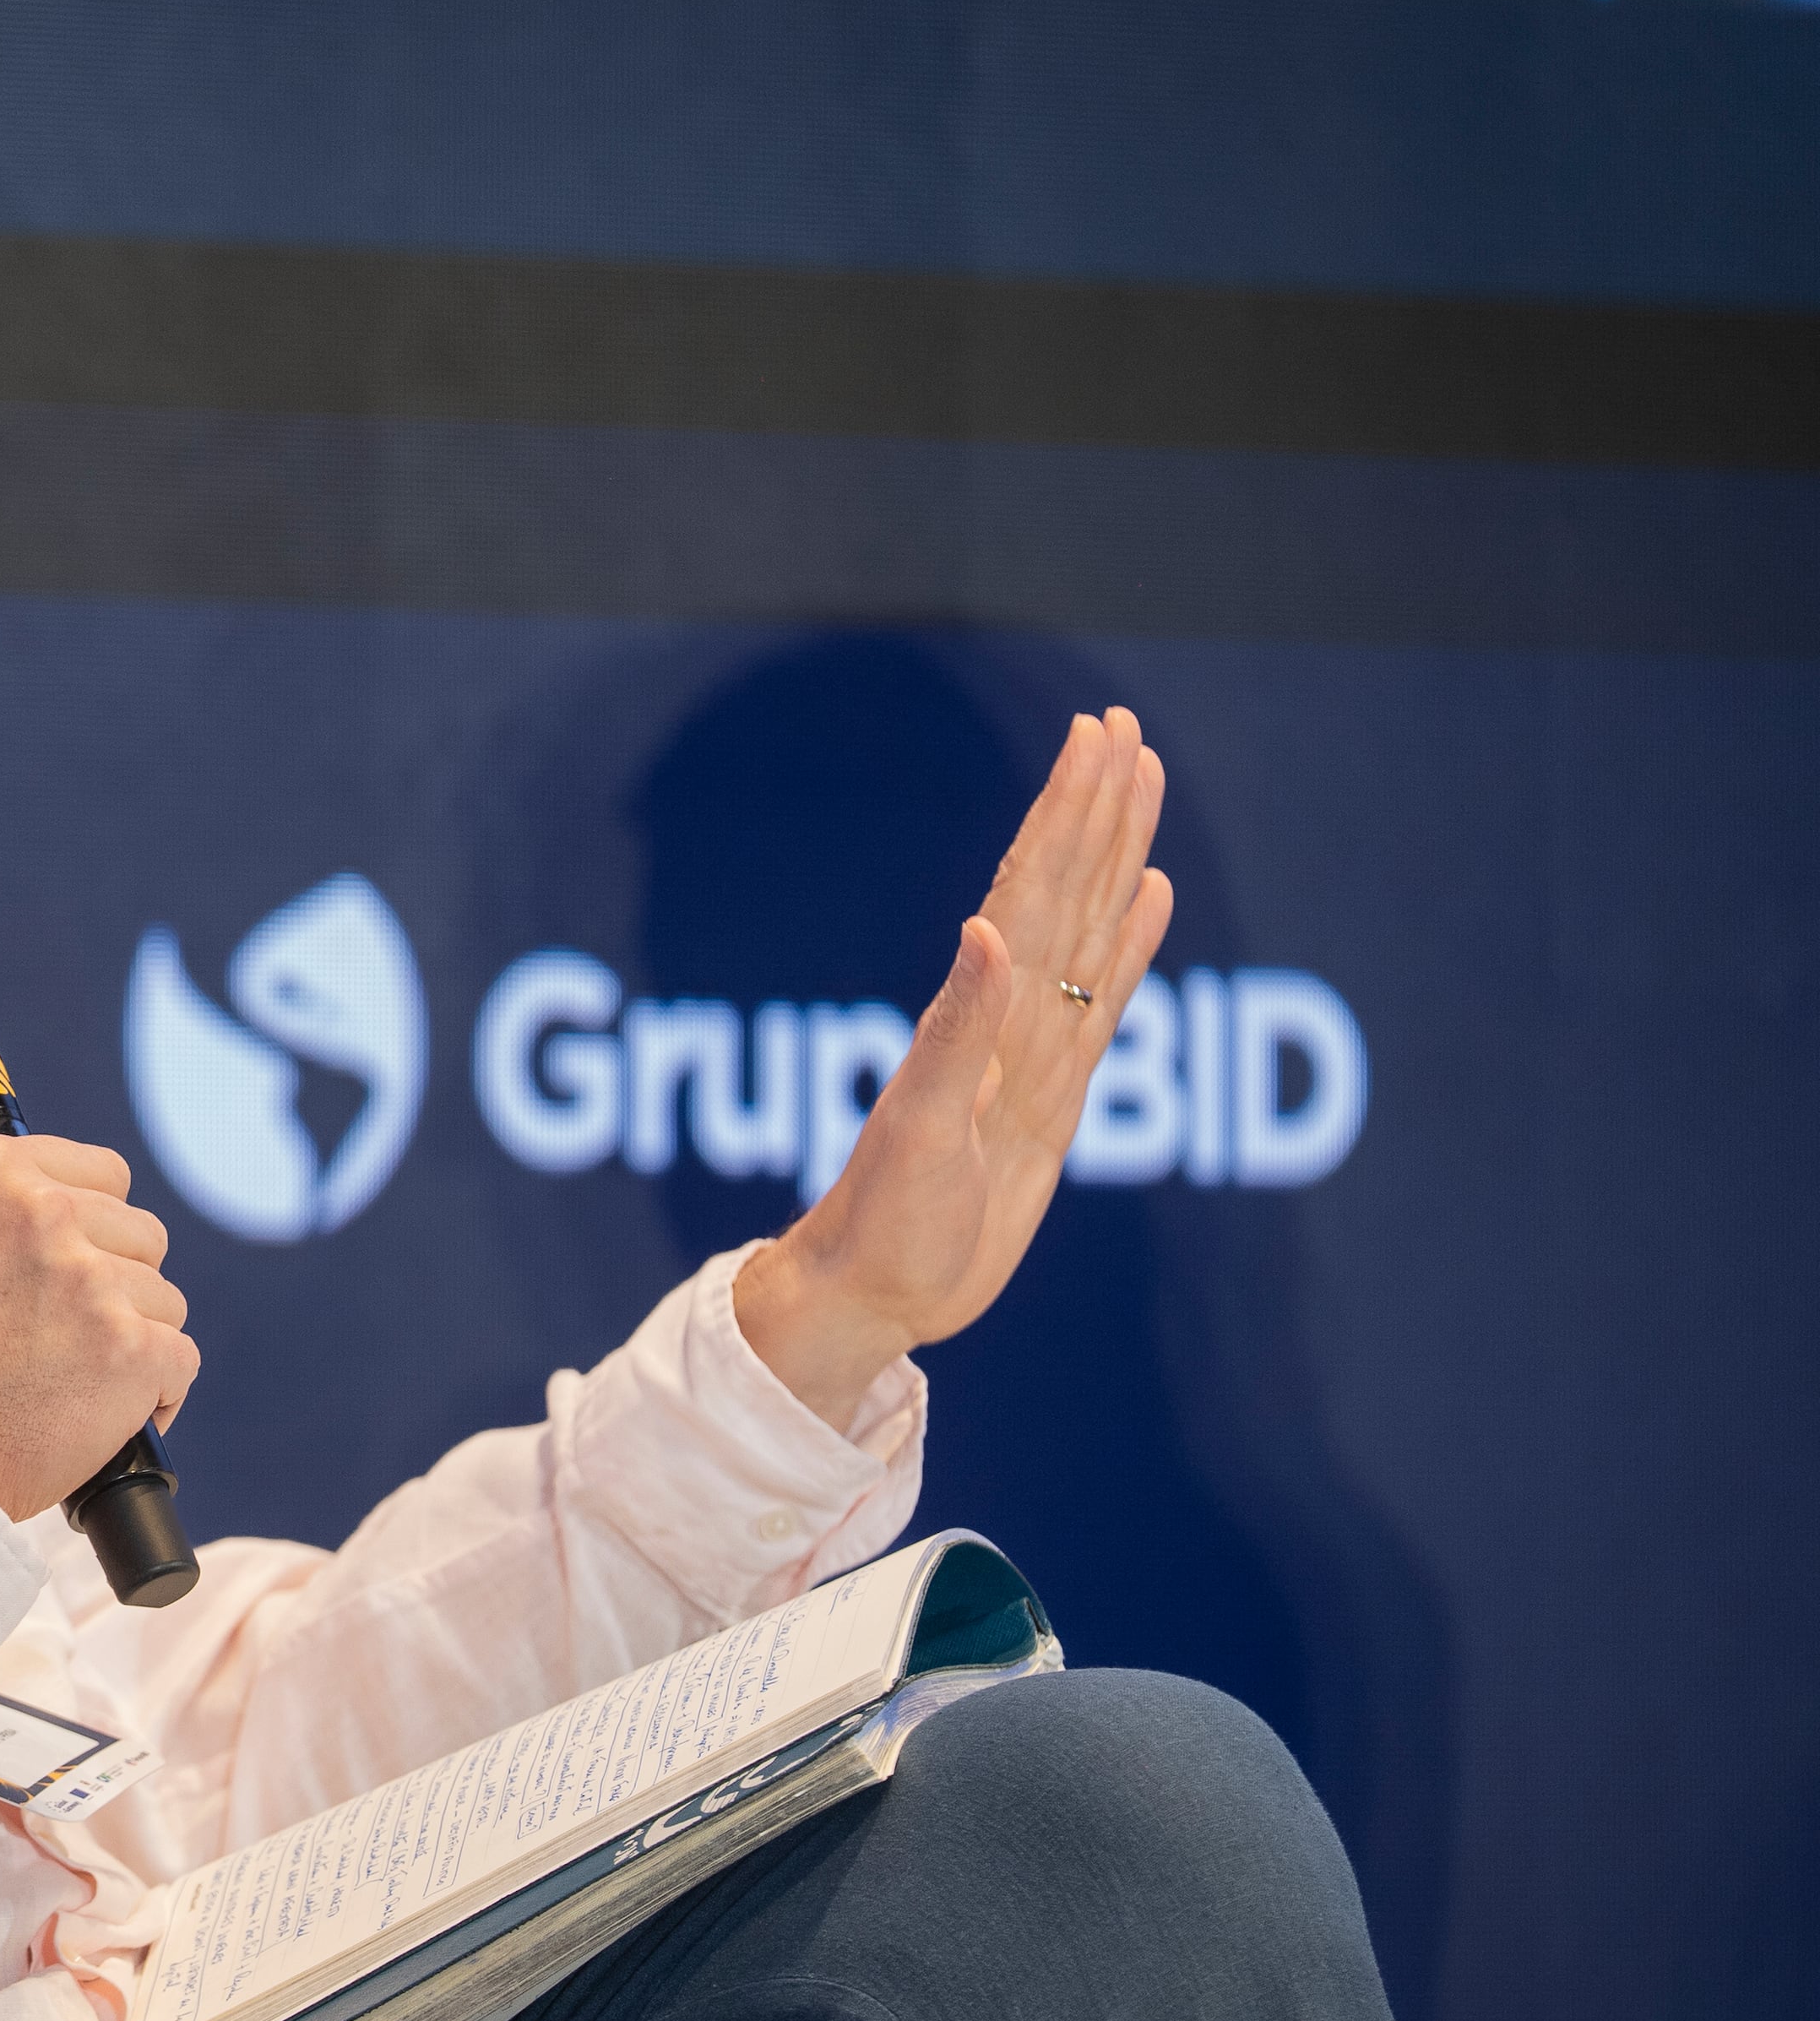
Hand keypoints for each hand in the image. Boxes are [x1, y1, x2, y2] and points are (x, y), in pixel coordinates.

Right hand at [0, 1136, 199, 1522]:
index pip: (104, 1173)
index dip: (96, 1223)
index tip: (79, 1260)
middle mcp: (47, 1213)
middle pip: (142, 1235)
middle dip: (118, 1283)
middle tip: (72, 1334)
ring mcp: (93, 1282)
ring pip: (164, 1300)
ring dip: (134, 1341)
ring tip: (83, 1382)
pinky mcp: (131, 1349)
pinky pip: (180, 1360)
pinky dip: (157, 1393)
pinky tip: (116, 1416)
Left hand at [736, 706, 1175, 1423]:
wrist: (872, 1294)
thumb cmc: (885, 1220)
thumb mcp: (922, 1127)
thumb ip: (960, 1029)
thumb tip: (988, 928)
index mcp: (978, 1017)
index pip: (1031, 890)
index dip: (1065, 814)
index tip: (1096, 737)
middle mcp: (1008, 1020)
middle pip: (1064, 891)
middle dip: (1093, 809)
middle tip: (1123, 726)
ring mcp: (1031, 1054)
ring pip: (1087, 932)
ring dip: (1114, 857)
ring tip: (1142, 783)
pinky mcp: (1050, 1098)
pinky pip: (1100, 1002)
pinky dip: (1126, 945)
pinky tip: (1147, 895)